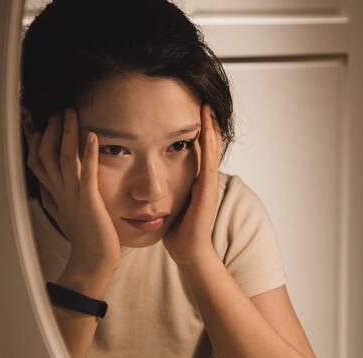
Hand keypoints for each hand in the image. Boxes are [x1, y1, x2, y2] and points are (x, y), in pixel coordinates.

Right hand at [26, 109, 120, 291]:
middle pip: (45, 154)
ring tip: (71, 114)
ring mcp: (73, 196)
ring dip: (66, 134)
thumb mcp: (67, 215)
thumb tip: (47, 191)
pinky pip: (86, 173)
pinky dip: (88, 154)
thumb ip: (57, 200)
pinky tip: (93, 137)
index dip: (37, 141)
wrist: (94, 260)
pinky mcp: (89, 201)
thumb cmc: (87, 239)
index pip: (38, 162)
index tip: (43, 123)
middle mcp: (60, 192)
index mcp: (55, 194)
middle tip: (60, 112)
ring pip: (63, 158)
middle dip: (50, 130)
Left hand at [163, 104, 223, 267]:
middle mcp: (205, 180)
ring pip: (212, 149)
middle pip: (209, 145)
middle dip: (207, 122)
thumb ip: (165, 191)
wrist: (190, 253)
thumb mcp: (170, 205)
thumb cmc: (178, 233)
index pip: (198, 150)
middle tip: (203, 100)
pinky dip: (209, 144)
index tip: (191, 110)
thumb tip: (150, 183)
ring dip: (210, 127)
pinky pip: (208, 162)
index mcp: (196, 181)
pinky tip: (206, 129)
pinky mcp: (208, 191)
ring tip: (207, 106)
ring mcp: (209, 184)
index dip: (197, 130)